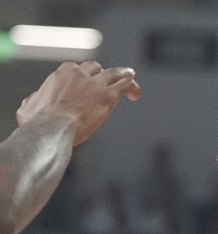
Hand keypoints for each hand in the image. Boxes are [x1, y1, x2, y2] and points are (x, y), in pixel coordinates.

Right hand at [17, 61, 140, 146]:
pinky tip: (135, 96)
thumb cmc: (38, 122)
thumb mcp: (28, 108)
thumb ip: (33, 101)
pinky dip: (132, 87)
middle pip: (95, 67)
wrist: (52, 128)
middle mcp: (79, 75)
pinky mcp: (108, 96)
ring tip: (129, 77)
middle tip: (106, 82)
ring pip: (115, 73)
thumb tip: (31, 101)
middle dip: (101, 73)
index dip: (81, 76)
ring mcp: (96, 84)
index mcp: (61, 75)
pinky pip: (125, 85)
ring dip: (123, 74)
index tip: (83, 85)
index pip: (74, 68)